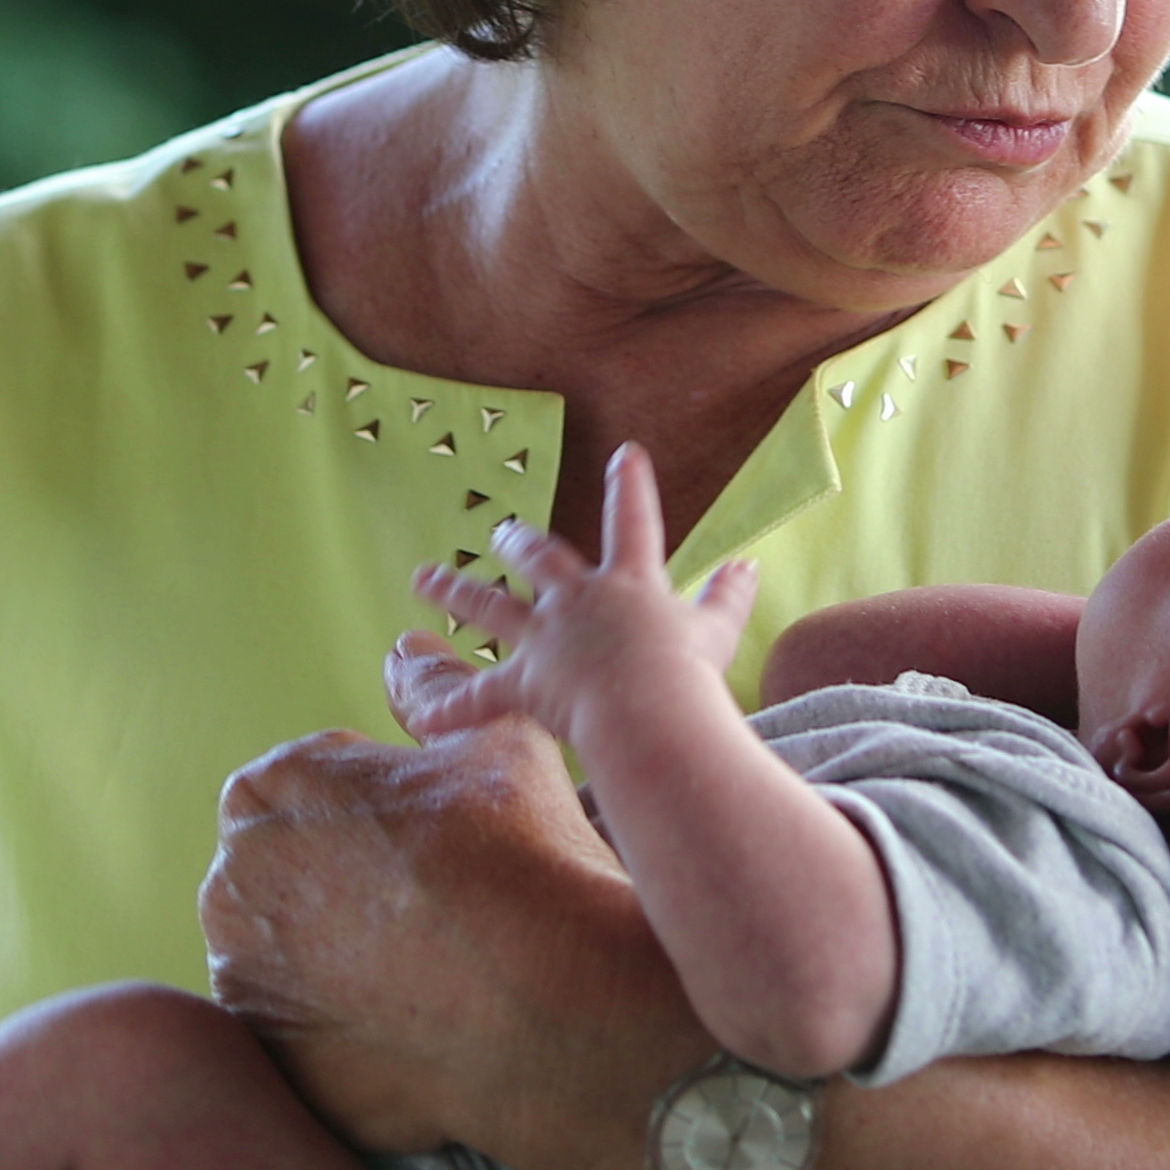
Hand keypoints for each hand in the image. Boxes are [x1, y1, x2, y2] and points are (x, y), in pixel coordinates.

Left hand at [201, 714, 705, 1169]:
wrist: (560, 1013)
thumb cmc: (530, 863)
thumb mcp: (497, 742)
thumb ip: (435, 692)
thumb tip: (407, 655)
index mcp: (273, 791)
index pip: (301, 786)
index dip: (370, 810)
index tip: (427, 840)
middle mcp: (234, 883)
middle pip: (285, 873)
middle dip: (343, 885)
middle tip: (434, 907)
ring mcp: (246, 983)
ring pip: (288, 959)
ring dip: (338, 959)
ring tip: (432, 972)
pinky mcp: (273, 1063)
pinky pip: (303, 1038)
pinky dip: (345, 1033)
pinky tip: (419, 1030)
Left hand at [400, 443, 757, 743]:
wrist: (647, 709)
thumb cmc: (687, 673)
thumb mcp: (716, 631)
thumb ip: (728, 598)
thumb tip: (748, 565)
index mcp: (628, 582)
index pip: (632, 521)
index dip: (630, 487)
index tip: (625, 454)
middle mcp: (578, 601)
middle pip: (539, 558)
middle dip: (517, 542)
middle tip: (498, 531)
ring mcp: (544, 638)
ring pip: (489, 607)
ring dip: (454, 592)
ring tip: (424, 579)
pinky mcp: (524, 681)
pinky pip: (480, 697)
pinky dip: (452, 708)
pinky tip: (422, 715)